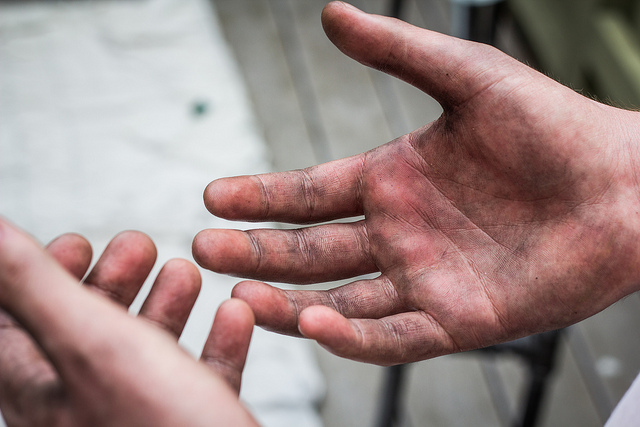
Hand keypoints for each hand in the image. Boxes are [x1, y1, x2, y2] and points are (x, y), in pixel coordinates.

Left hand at [0, 218, 257, 425]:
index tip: (76, 243)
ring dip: (166, 305)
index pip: (17, 322)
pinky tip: (235, 314)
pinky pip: (201, 377)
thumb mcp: (92, 344)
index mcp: (45, 386)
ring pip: (146, 352)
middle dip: (115, 281)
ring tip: (186, 272)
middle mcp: (86, 406)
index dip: (40, 277)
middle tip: (140, 247)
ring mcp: (140, 420)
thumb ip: (34, 285)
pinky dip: (217, 341)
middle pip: (88, 331)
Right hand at [192, 2, 639, 364]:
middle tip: (204, 247)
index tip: (213, 195)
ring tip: (241, 293)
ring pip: (341, 302)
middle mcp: (398, 234)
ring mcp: (424, 280)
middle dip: (255, 250)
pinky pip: (395, 335)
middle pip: (311, 251)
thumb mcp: (466, 77)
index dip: (260, 196)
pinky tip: (314, 325)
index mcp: (391, 180)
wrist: (627, 184)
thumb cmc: (553, 126)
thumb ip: (396, 51)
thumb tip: (331, 12)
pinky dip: (354, 337)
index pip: (309, 194)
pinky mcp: (460, 319)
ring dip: (289, 302)